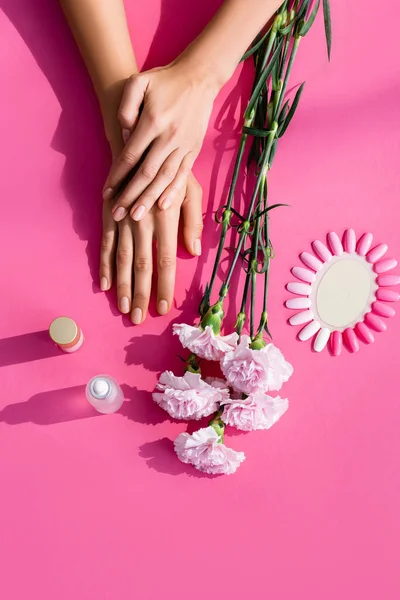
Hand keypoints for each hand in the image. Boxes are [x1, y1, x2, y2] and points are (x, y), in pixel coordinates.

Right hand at [100, 146, 202, 322]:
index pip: (166, 260)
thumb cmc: (169, 170)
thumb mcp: (190, 191)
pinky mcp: (108, 216)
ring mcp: (122, 219)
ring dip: (122, 286)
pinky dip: (105, 266)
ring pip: (122, 260)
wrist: (137, 144)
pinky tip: (105, 285)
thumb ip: (192, 222)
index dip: (164, 286)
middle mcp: (142, 222)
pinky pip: (106, 245)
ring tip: (123, 308)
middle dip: (140, 294)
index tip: (162, 309)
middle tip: (138, 319)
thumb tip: (193, 252)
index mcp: (165, 218)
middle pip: (142, 266)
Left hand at [102, 57, 218, 222]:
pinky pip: (183, 175)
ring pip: (164, 178)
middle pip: (146, 173)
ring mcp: (184, 146)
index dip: (117, 176)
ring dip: (149, 199)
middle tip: (118, 215)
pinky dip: (173, 191)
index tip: (107, 193)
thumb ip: (126, 106)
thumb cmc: (164, 80)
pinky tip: (164, 206)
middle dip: (130, 196)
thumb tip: (124, 133)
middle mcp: (169, 137)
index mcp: (153, 121)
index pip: (130, 156)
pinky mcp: (193, 150)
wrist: (199, 78)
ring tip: (136, 217)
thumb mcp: (139, 82)